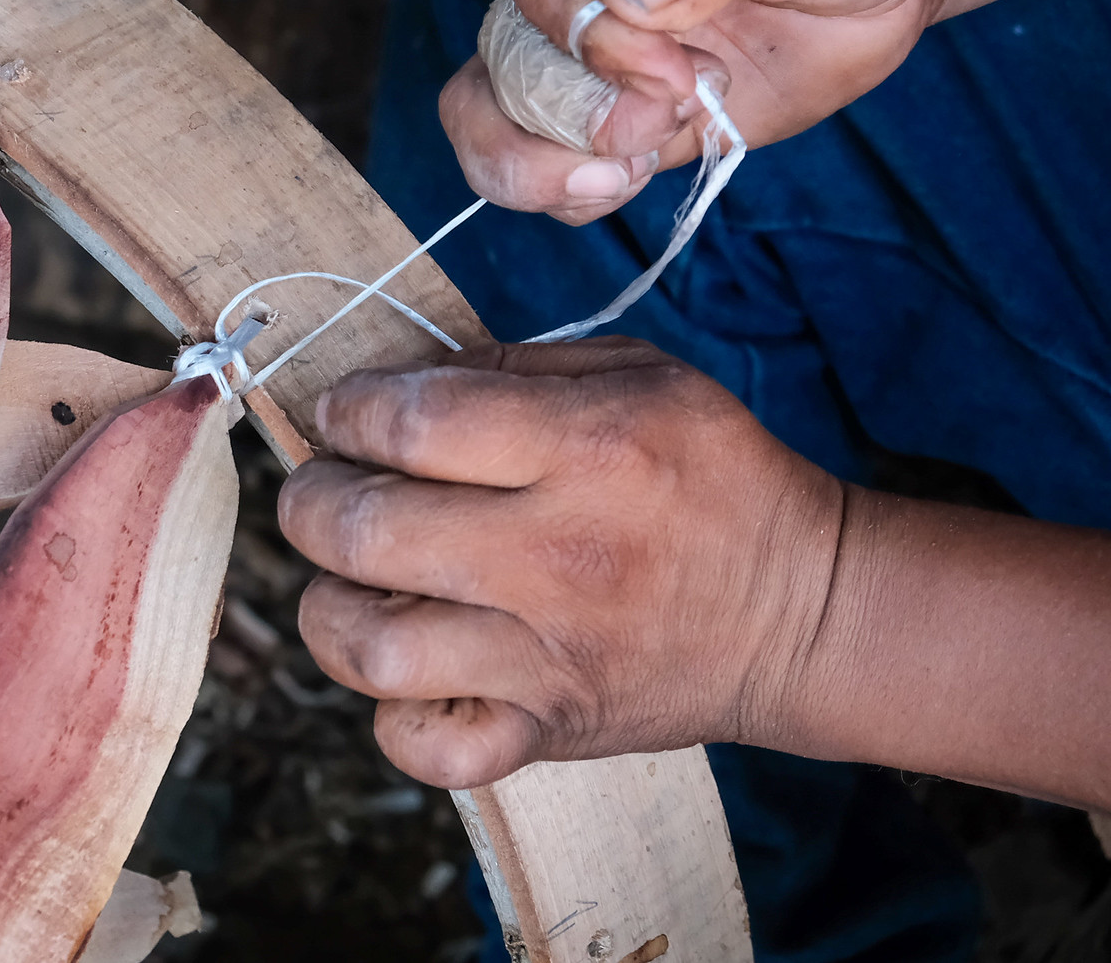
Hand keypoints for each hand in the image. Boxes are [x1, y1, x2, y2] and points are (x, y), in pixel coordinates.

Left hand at [277, 338, 844, 788]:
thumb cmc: (712, 476)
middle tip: (325, 489)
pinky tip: (411, 669)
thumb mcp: (636, 375)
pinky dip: (395, 716)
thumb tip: (388, 382)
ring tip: (352, 580)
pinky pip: (428, 747)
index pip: (411, 424)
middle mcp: (557, 557)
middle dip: (311, 499)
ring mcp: (547, 656)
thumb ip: (506, 367)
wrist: (804, 611)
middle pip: (363, 532)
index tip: (342, 412)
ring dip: (332, 607)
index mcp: (586, 449)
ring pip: (372, 651)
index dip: (347, 409)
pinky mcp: (548, 730)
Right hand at [446, 0, 962, 221]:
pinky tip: (629, 179)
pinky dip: (572, 194)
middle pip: (500, 57)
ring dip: (547, 165)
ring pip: (495, 118)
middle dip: (567, 113)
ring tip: (626, 169)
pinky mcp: (625, 110)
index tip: (680, 71)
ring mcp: (596, 49)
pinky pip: (552, 167)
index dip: (592, 40)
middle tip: (663, 118)